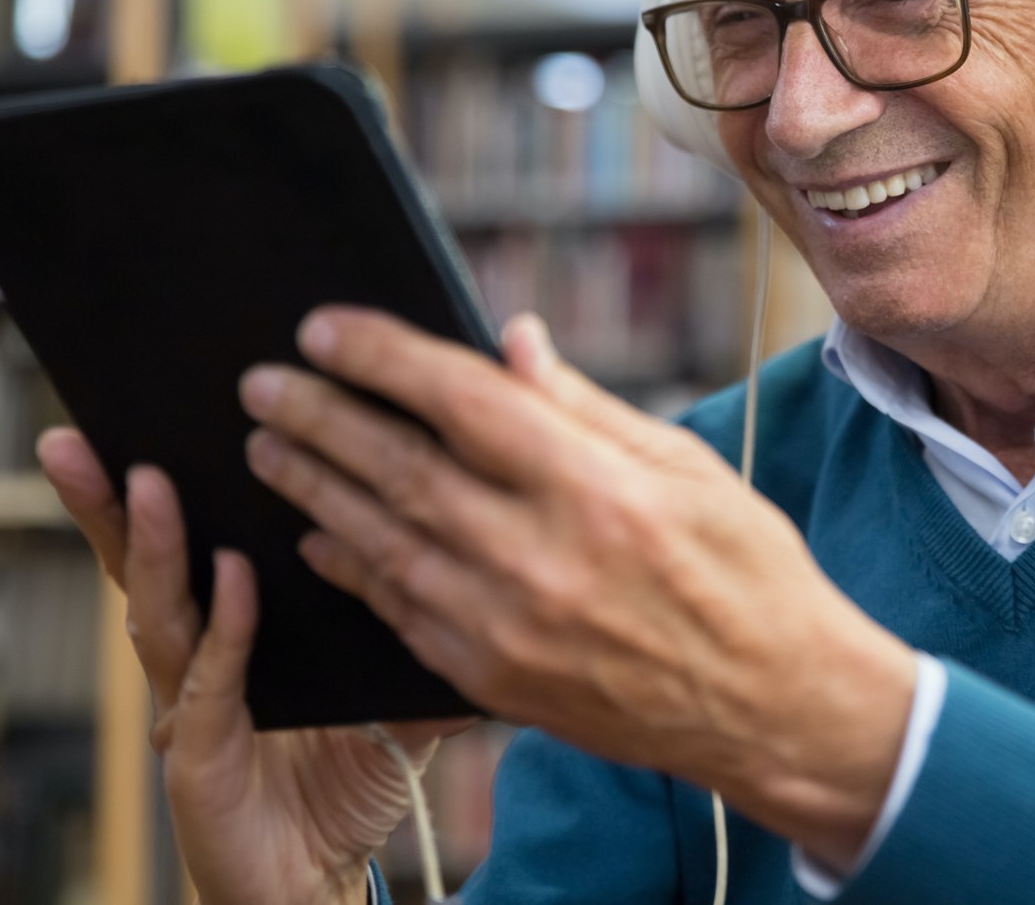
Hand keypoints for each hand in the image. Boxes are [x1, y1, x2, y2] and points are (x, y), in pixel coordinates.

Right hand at [38, 429, 466, 904]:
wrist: (320, 880)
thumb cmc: (346, 782)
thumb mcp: (394, 689)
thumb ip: (421, 623)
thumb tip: (484, 550)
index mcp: (230, 632)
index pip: (192, 541)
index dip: (173, 481)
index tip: (163, 411)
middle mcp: (197, 659)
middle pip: (145, 563)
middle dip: (111, 499)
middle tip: (88, 432)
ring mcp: (191, 705)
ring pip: (158, 609)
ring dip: (152, 543)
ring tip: (145, 477)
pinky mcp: (202, 756)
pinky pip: (213, 677)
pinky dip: (224, 626)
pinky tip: (233, 577)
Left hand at [238, 308, 918, 870]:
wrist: (773, 707)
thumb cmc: (747, 570)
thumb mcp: (685, 466)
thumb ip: (582, 406)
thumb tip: (508, 339)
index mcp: (598, 489)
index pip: (460, 400)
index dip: (382, 357)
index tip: (323, 328)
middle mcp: (542, 560)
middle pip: (399, 469)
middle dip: (319, 417)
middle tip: (260, 383)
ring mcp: (510, 630)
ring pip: (382, 542)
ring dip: (313, 488)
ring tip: (267, 447)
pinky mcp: (494, 683)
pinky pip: (400, 612)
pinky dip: (353, 567)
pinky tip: (320, 534)